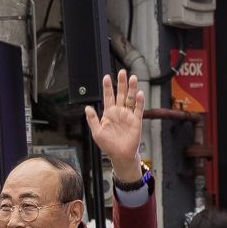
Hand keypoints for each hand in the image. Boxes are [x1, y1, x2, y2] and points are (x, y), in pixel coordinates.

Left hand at [85, 69, 147, 184]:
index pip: (108, 97)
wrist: (120, 155)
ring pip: (130, 99)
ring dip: (131, 89)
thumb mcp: (96, 132)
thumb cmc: (109, 145)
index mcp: (109, 113)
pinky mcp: (136, 121)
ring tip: (132, 78)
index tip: (106, 77)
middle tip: (122, 72)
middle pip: (120, 94)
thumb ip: (92, 119)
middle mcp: (119, 112)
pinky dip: (139, 101)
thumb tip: (87, 108)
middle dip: (121, 83)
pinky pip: (138, 109)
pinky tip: (139, 94)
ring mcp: (128, 115)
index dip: (107, 87)